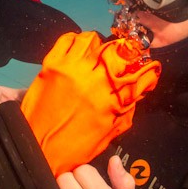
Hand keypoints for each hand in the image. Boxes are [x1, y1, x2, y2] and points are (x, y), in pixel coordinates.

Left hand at [21, 31, 159, 175]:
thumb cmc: (76, 145)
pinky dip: (76, 41)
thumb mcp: (110, 131)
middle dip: (126, 52)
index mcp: (113, 99)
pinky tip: (78, 52)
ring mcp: (72, 68)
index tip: (147, 68)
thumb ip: (126, 108)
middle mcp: (95, 79)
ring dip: (99, 45)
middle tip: (122, 58)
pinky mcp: (52, 64)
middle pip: (121, 49)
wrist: (39, 149)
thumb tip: (139, 89)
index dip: (149, 68)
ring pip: (94, 39)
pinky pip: (68, 39)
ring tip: (97, 55)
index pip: (143, 73)